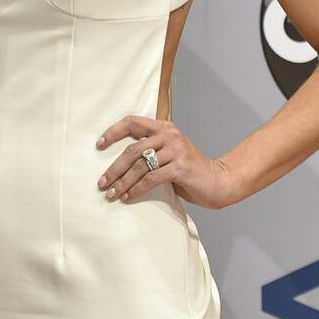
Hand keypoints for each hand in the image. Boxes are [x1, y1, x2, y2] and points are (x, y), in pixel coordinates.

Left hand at [95, 114, 244, 209]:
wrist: (219, 181)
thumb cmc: (189, 170)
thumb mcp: (169, 153)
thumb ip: (151, 150)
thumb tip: (119, 163)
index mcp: (164, 127)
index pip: (132, 122)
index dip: (113, 132)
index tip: (99, 145)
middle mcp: (169, 135)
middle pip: (132, 149)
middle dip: (114, 168)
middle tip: (102, 182)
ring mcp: (176, 150)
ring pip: (140, 165)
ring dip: (122, 182)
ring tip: (111, 194)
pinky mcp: (180, 167)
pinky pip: (151, 178)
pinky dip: (137, 189)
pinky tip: (128, 197)